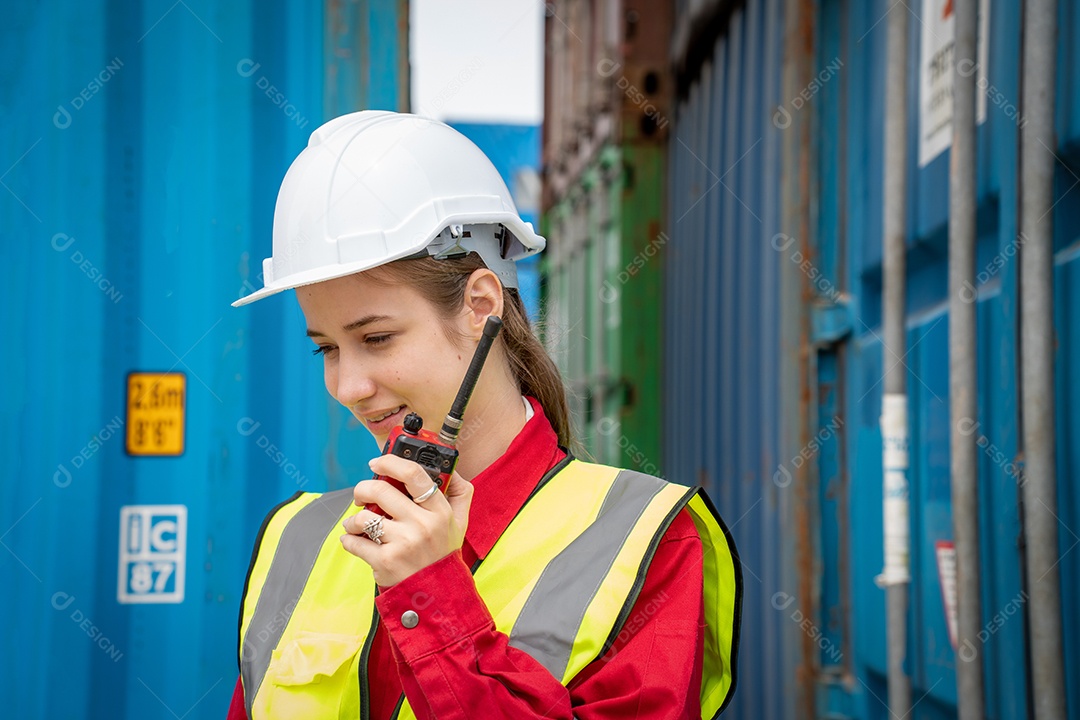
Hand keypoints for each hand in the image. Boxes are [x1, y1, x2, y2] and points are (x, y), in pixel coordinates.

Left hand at [340, 453, 473, 586]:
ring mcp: (402, 544)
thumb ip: (458, 492)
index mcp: (439, 511)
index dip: (390, 463)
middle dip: (362, 489)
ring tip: (356, 524)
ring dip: (353, 519)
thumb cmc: (443, 555)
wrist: (438, 596)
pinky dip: (348, 539)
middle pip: (380, 491)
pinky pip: (354, 542)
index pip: (413, 475)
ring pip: (363, 517)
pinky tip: (353, 540)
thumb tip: (450, 468)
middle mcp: (421, 525)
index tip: (376, 463)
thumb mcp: (460, 522)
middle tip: (361, 495)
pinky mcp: (385, 562)